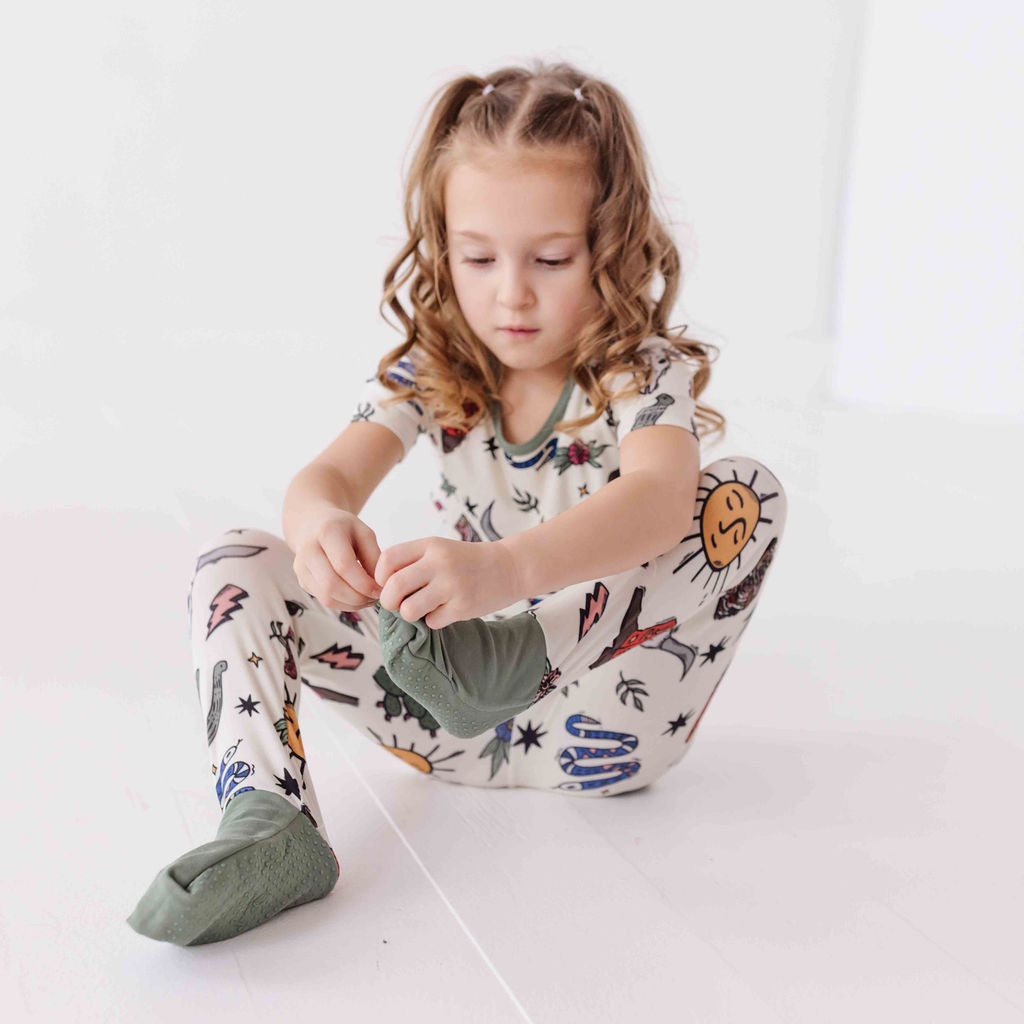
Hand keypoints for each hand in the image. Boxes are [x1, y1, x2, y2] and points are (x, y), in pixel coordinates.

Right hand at [291, 508, 382, 611]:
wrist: (314, 525)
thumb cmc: (344, 529)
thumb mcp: (364, 533)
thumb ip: (374, 557)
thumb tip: (380, 584)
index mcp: (327, 532)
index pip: (344, 565)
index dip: (364, 583)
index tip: (380, 589)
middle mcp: (308, 550)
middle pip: (331, 584)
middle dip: (357, 597)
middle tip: (375, 598)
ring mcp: (301, 567)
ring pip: (326, 596)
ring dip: (351, 604)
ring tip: (368, 599)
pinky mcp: (302, 580)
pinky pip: (324, 600)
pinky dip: (343, 604)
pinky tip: (356, 598)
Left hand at [374, 536, 522, 628]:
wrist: (509, 568)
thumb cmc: (466, 561)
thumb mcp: (439, 549)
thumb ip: (411, 560)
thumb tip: (378, 585)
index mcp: (430, 546)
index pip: (387, 559)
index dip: (380, 577)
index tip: (388, 584)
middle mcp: (440, 563)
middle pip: (393, 588)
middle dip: (389, 601)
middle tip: (396, 604)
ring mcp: (452, 585)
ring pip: (409, 610)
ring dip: (410, 614)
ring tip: (422, 608)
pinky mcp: (463, 607)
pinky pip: (431, 622)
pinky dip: (434, 620)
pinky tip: (445, 611)